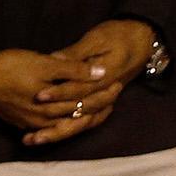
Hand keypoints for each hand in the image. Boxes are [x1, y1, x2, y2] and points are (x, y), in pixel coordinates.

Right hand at [0, 48, 113, 144]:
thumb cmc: (10, 66)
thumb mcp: (44, 63)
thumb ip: (74, 70)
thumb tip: (102, 73)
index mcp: (53, 107)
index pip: (88, 105)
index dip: (105, 95)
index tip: (118, 85)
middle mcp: (44, 121)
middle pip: (79, 118)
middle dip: (99, 107)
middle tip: (115, 95)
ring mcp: (32, 125)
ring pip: (65, 126)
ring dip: (83, 118)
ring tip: (98, 108)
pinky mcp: (21, 123)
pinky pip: (48, 129)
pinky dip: (62, 126)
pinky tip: (69, 122)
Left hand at [24, 19, 155, 145]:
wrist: (143, 39)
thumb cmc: (119, 35)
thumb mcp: (98, 39)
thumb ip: (76, 53)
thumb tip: (54, 59)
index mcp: (106, 77)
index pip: (79, 89)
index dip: (59, 92)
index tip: (39, 96)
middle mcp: (106, 93)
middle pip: (80, 112)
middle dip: (54, 123)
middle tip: (31, 132)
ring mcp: (105, 100)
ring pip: (82, 122)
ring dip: (58, 132)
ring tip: (33, 140)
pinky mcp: (102, 101)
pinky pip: (87, 121)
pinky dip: (69, 129)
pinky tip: (49, 134)